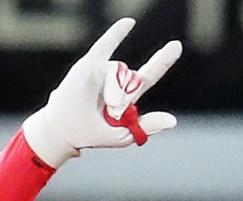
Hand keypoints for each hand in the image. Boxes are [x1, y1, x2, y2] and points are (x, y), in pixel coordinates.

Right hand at [22, 19, 181, 167]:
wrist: (66, 131)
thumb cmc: (91, 134)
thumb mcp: (124, 134)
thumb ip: (148, 126)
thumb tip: (173, 120)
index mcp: (126, 96)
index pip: (148, 76)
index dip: (162, 62)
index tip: (176, 46)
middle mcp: (116, 80)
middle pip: (139, 77)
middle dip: (161, 62)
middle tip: (173, 51)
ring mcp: (103, 71)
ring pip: (121, 75)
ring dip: (117, 93)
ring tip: (109, 106)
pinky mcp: (90, 65)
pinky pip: (106, 46)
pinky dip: (117, 35)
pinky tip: (129, 24)